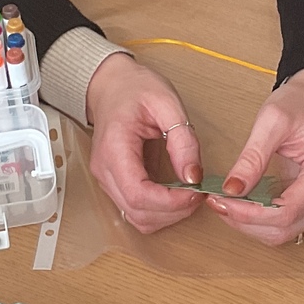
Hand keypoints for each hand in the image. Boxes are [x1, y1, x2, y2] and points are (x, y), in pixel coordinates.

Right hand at [85, 53, 202, 234]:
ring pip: (137, 218)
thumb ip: (182, 140)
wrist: (111, 85)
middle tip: (199, 193)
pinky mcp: (115, 183)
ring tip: (189, 194)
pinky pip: (135, 210)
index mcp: (114, 148)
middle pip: (137, 212)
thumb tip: (193, 176)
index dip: (170, 202)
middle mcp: (105, 170)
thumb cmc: (135, 89)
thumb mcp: (166, 102)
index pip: (138, 194)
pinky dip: (159, 211)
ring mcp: (107, 180)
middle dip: (174, 211)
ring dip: (167, 215)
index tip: (196, 193)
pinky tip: (175, 195)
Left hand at [206, 68, 303, 245]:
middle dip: (246, 221)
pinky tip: (241, 204)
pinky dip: (259, 220)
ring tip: (225, 203)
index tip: (222, 202)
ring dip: (250, 224)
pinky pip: (284, 225)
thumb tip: (232, 190)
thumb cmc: (301, 104)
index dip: (249, 214)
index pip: (285, 211)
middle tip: (217, 202)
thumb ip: (252, 158)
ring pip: (282, 233)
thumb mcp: (272, 121)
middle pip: (283, 229)